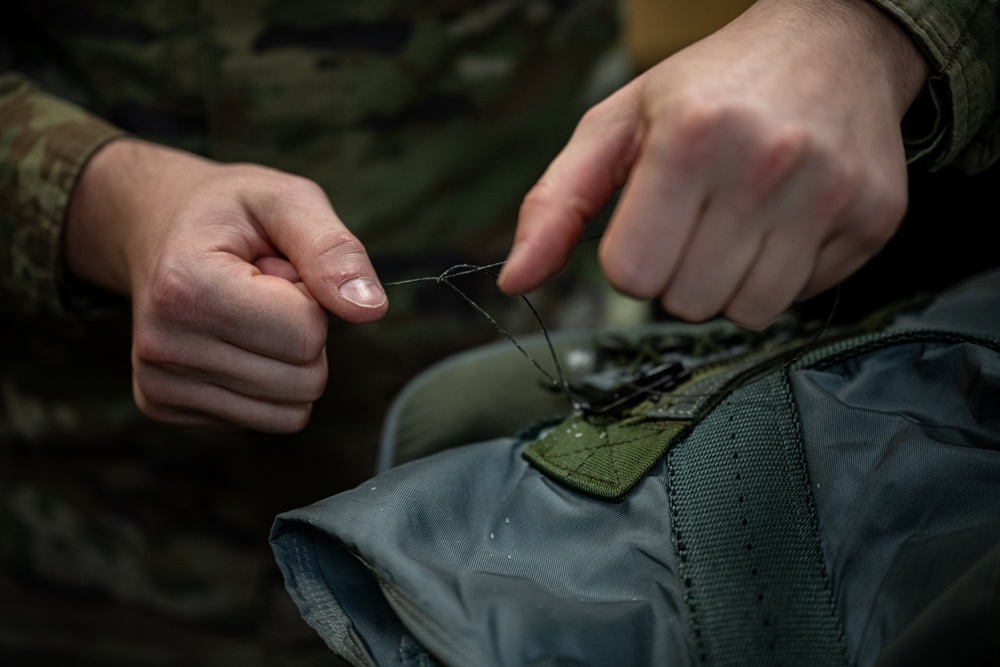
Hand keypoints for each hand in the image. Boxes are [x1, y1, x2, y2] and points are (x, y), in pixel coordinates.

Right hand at [66, 139, 386, 431]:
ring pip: (290, 412)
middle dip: (305, 335)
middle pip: (305, 381)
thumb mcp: (287, 200)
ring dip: (288, 362)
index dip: (313, 298)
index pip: (306, 334)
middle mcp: (162, 344)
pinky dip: (266, 384)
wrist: (156, 228)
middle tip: (264, 292)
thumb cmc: (231, 213)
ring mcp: (158, 383)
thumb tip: (370, 308)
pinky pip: (264, 421)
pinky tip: (232, 338)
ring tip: (249, 313)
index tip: (277, 268)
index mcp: (186, 286)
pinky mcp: (164, 407)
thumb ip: (334, 250)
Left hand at [498, 0, 927, 327]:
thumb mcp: (618, 123)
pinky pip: (803, 298)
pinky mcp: (876, 217)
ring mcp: (830, 193)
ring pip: (748, 313)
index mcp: (690, 139)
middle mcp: (767, 164)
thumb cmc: (709, 87)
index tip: (651, 219)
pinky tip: (786, 220)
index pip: (631, 276)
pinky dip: (783, 273)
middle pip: (688, 302)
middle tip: (699, 218)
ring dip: (730, 281)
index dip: (631, 258)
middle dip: (679, 271)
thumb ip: (557, 202)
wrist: (833, 41)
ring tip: (740, 221)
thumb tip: (514, 282)